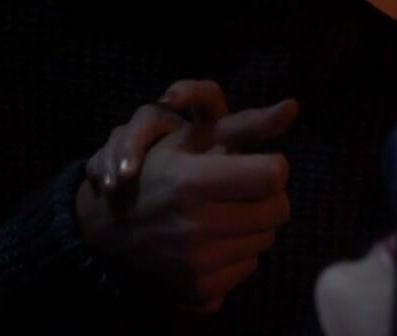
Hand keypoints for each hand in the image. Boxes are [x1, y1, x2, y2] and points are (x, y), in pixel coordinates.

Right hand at [75, 80, 298, 311]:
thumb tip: (292, 107)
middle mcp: (195, 226)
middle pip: (277, 209)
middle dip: (267, 195)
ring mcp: (198, 263)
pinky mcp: (200, 290)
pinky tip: (214, 239)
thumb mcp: (187, 137)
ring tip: (226, 211)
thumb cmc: (151, 172)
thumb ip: (244, 123)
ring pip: (266, 238)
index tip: (256, 165)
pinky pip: (249, 266)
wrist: (103, 231)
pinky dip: (239, 251)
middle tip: (244, 189)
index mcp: (191, 181)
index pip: (272, 176)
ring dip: (254, 223)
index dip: (271, 166)